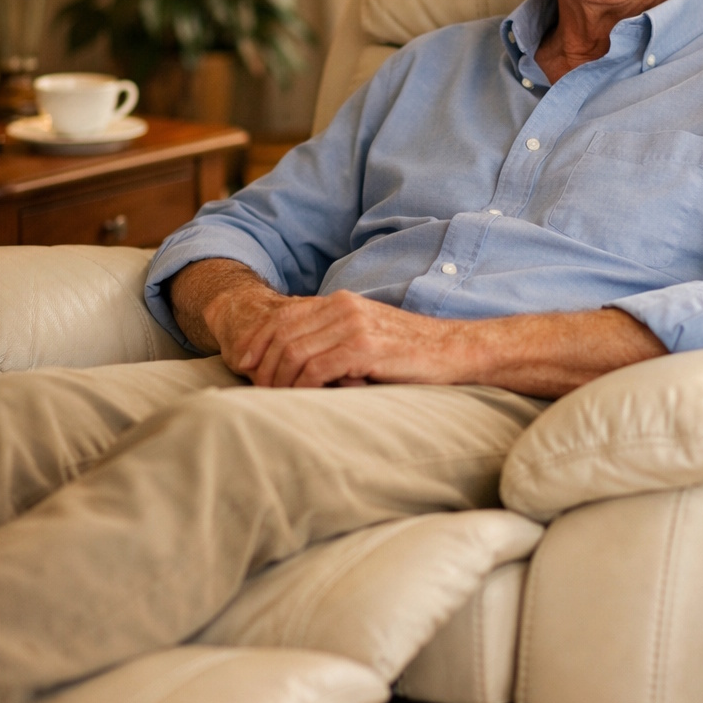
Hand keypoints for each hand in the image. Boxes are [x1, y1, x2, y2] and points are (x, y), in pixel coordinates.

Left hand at [219, 290, 464, 388]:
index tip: (245, 365)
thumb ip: (335, 341)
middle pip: (283, 333)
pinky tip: (301, 400)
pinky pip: (317, 367)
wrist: (457, 351)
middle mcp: (344, 307)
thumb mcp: (368, 338)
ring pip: (294, 351)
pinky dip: (302, 386)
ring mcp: (354, 325)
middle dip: (265, 365)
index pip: (283, 316)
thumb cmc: (412, 354)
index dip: (259, 340)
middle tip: (258, 391)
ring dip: (279, 379)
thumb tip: (297, 365)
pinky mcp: (365, 347)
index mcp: (342, 302)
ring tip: (275, 401)